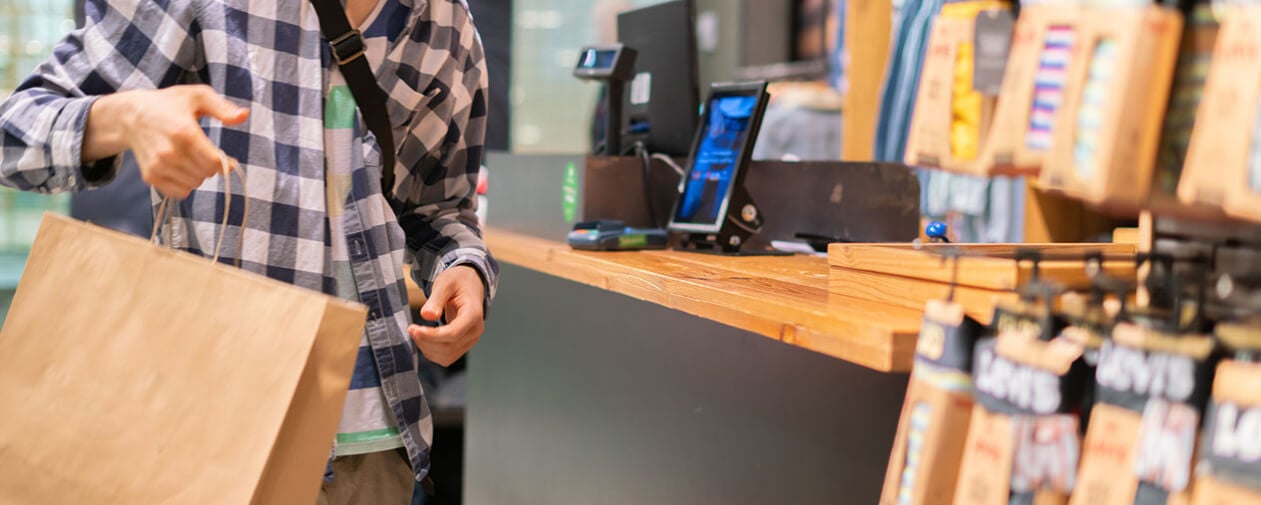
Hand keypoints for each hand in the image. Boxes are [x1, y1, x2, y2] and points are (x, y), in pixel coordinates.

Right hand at [85, 85, 248, 198]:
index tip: (223, 157)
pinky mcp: (150, 176)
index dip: (224, 162)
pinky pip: (179, 192)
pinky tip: (180, 168)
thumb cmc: (169, 104)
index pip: (214, 163)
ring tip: (189, 158)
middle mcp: (169, 152)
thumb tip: (244, 116)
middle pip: (206, 175)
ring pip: (194, 184)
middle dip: (210, 166)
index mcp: (184, 132)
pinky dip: (185, 184)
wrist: (130, 116)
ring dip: (197, 175)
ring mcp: (158, 166)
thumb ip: (222, 107)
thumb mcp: (197, 96)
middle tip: (202, 153)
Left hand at [408, 265, 485, 366]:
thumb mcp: (445, 283)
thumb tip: (427, 316)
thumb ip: (436, 299)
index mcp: (473, 314)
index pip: (453, 333)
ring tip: (416, 331)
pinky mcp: (463, 345)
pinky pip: (446, 357)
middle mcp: (475, 331)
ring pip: (446, 356)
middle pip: (449, 347)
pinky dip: (431, 351)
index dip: (432, 335)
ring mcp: (470, 340)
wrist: (469, 285)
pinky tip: (424, 337)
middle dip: (426, 341)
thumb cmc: (457, 282)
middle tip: (411, 328)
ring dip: (427, 348)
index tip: (414, 328)